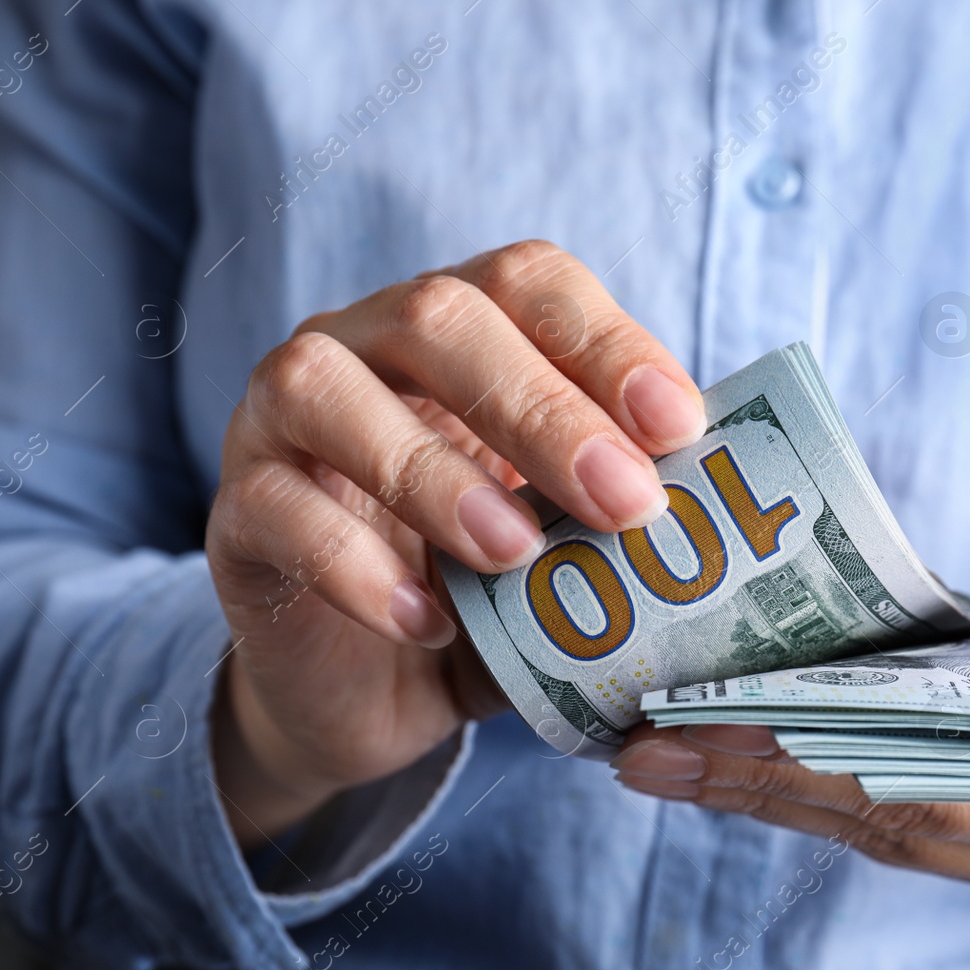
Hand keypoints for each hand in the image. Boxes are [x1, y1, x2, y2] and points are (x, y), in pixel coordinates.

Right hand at [207, 240, 706, 844]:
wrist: (370, 687)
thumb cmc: (485, 594)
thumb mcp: (566, 545)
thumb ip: (620, 508)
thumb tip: (734, 507)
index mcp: (459, 330)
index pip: (530, 282)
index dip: (606, 341)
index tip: (682, 425)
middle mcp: (362, 345)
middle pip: (439, 315)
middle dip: (541, 406)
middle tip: (626, 500)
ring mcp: (279, 421)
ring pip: (327, 388)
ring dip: (435, 470)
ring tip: (516, 555)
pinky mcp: (235, 513)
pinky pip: (276, 509)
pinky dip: (356, 565)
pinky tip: (429, 622)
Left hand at [609, 456, 969, 906]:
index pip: (957, 790)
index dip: (834, 766)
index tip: (726, 727)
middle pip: (895, 822)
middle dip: (764, 783)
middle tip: (647, 744)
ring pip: (869, 830)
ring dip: (756, 792)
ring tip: (650, 751)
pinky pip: (871, 815)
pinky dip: (787, 783)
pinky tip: (708, 754)